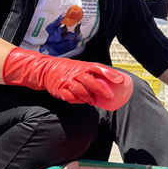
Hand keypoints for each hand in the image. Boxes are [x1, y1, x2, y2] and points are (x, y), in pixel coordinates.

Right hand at [3, 48, 132, 110]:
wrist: (47, 70)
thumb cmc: (70, 69)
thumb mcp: (82, 66)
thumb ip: (95, 72)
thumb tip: (115, 78)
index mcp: (84, 66)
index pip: (99, 68)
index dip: (110, 74)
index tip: (120, 81)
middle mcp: (76, 73)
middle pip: (90, 81)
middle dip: (101, 90)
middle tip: (109, 97)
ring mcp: (67, 81)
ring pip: (80, 90)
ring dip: (88, 97)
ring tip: (93, 101)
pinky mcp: (60, 89)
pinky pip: (69, 97)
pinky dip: (76, 100)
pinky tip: (80, 101)